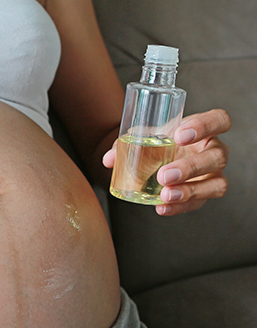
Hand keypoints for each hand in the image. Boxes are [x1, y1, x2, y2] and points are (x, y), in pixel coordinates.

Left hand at [103, 109, 230, 215]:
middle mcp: (214, 150)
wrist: (159, 160)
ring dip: (190, 191)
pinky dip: (180, 207)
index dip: (205, 126)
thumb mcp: (144, 137)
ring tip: (165, 195)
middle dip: (191, 167)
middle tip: (164, 175)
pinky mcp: (205, 193)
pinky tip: (161, 207)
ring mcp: (214, 174)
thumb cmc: (157, 142)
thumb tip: (109, 159)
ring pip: (217, 184)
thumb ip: (126, 144)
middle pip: (217, 157)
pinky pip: (199, 203)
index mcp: (204, 129)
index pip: (219, 120)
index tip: (179, 136)